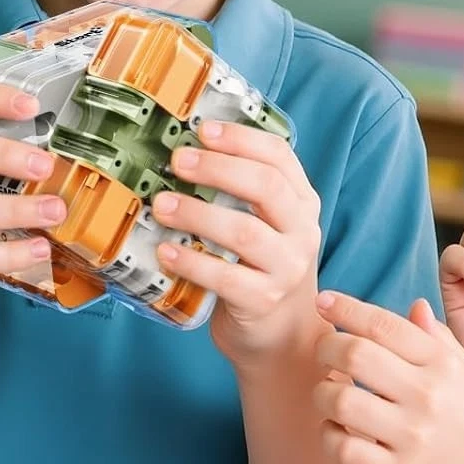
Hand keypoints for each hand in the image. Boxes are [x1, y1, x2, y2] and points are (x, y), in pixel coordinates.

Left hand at [150, 120, 322, 363]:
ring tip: (161, 205)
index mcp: (302, 202)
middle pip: (266, 187)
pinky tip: (166, 252)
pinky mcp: (263, 301)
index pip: (279, 156)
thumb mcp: (268, 224)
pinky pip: (225, 277)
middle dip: (218, 168)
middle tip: (177, 160)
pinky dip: (192, 262)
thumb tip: (186, 152)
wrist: (283, 335)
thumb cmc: (262, 268)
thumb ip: (243, 192)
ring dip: (197, 214)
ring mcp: (286, 268)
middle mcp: (302, 231)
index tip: (202, 129)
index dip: (240, 138)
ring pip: (245, 231)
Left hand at [314, 291, 463, 463]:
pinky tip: (337, 430)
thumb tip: (414, 305)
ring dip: (323, 394)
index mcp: (443, 365)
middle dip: (326, 348)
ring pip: (341, 401)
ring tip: (330, 395)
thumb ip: (439, 340)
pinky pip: (343, 448)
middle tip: (324, 354)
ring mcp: (413, 438)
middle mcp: (428, 396)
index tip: (324, 301)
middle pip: (354, 355)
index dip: (346, 307)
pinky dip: (329, 435)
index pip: (384, 324)